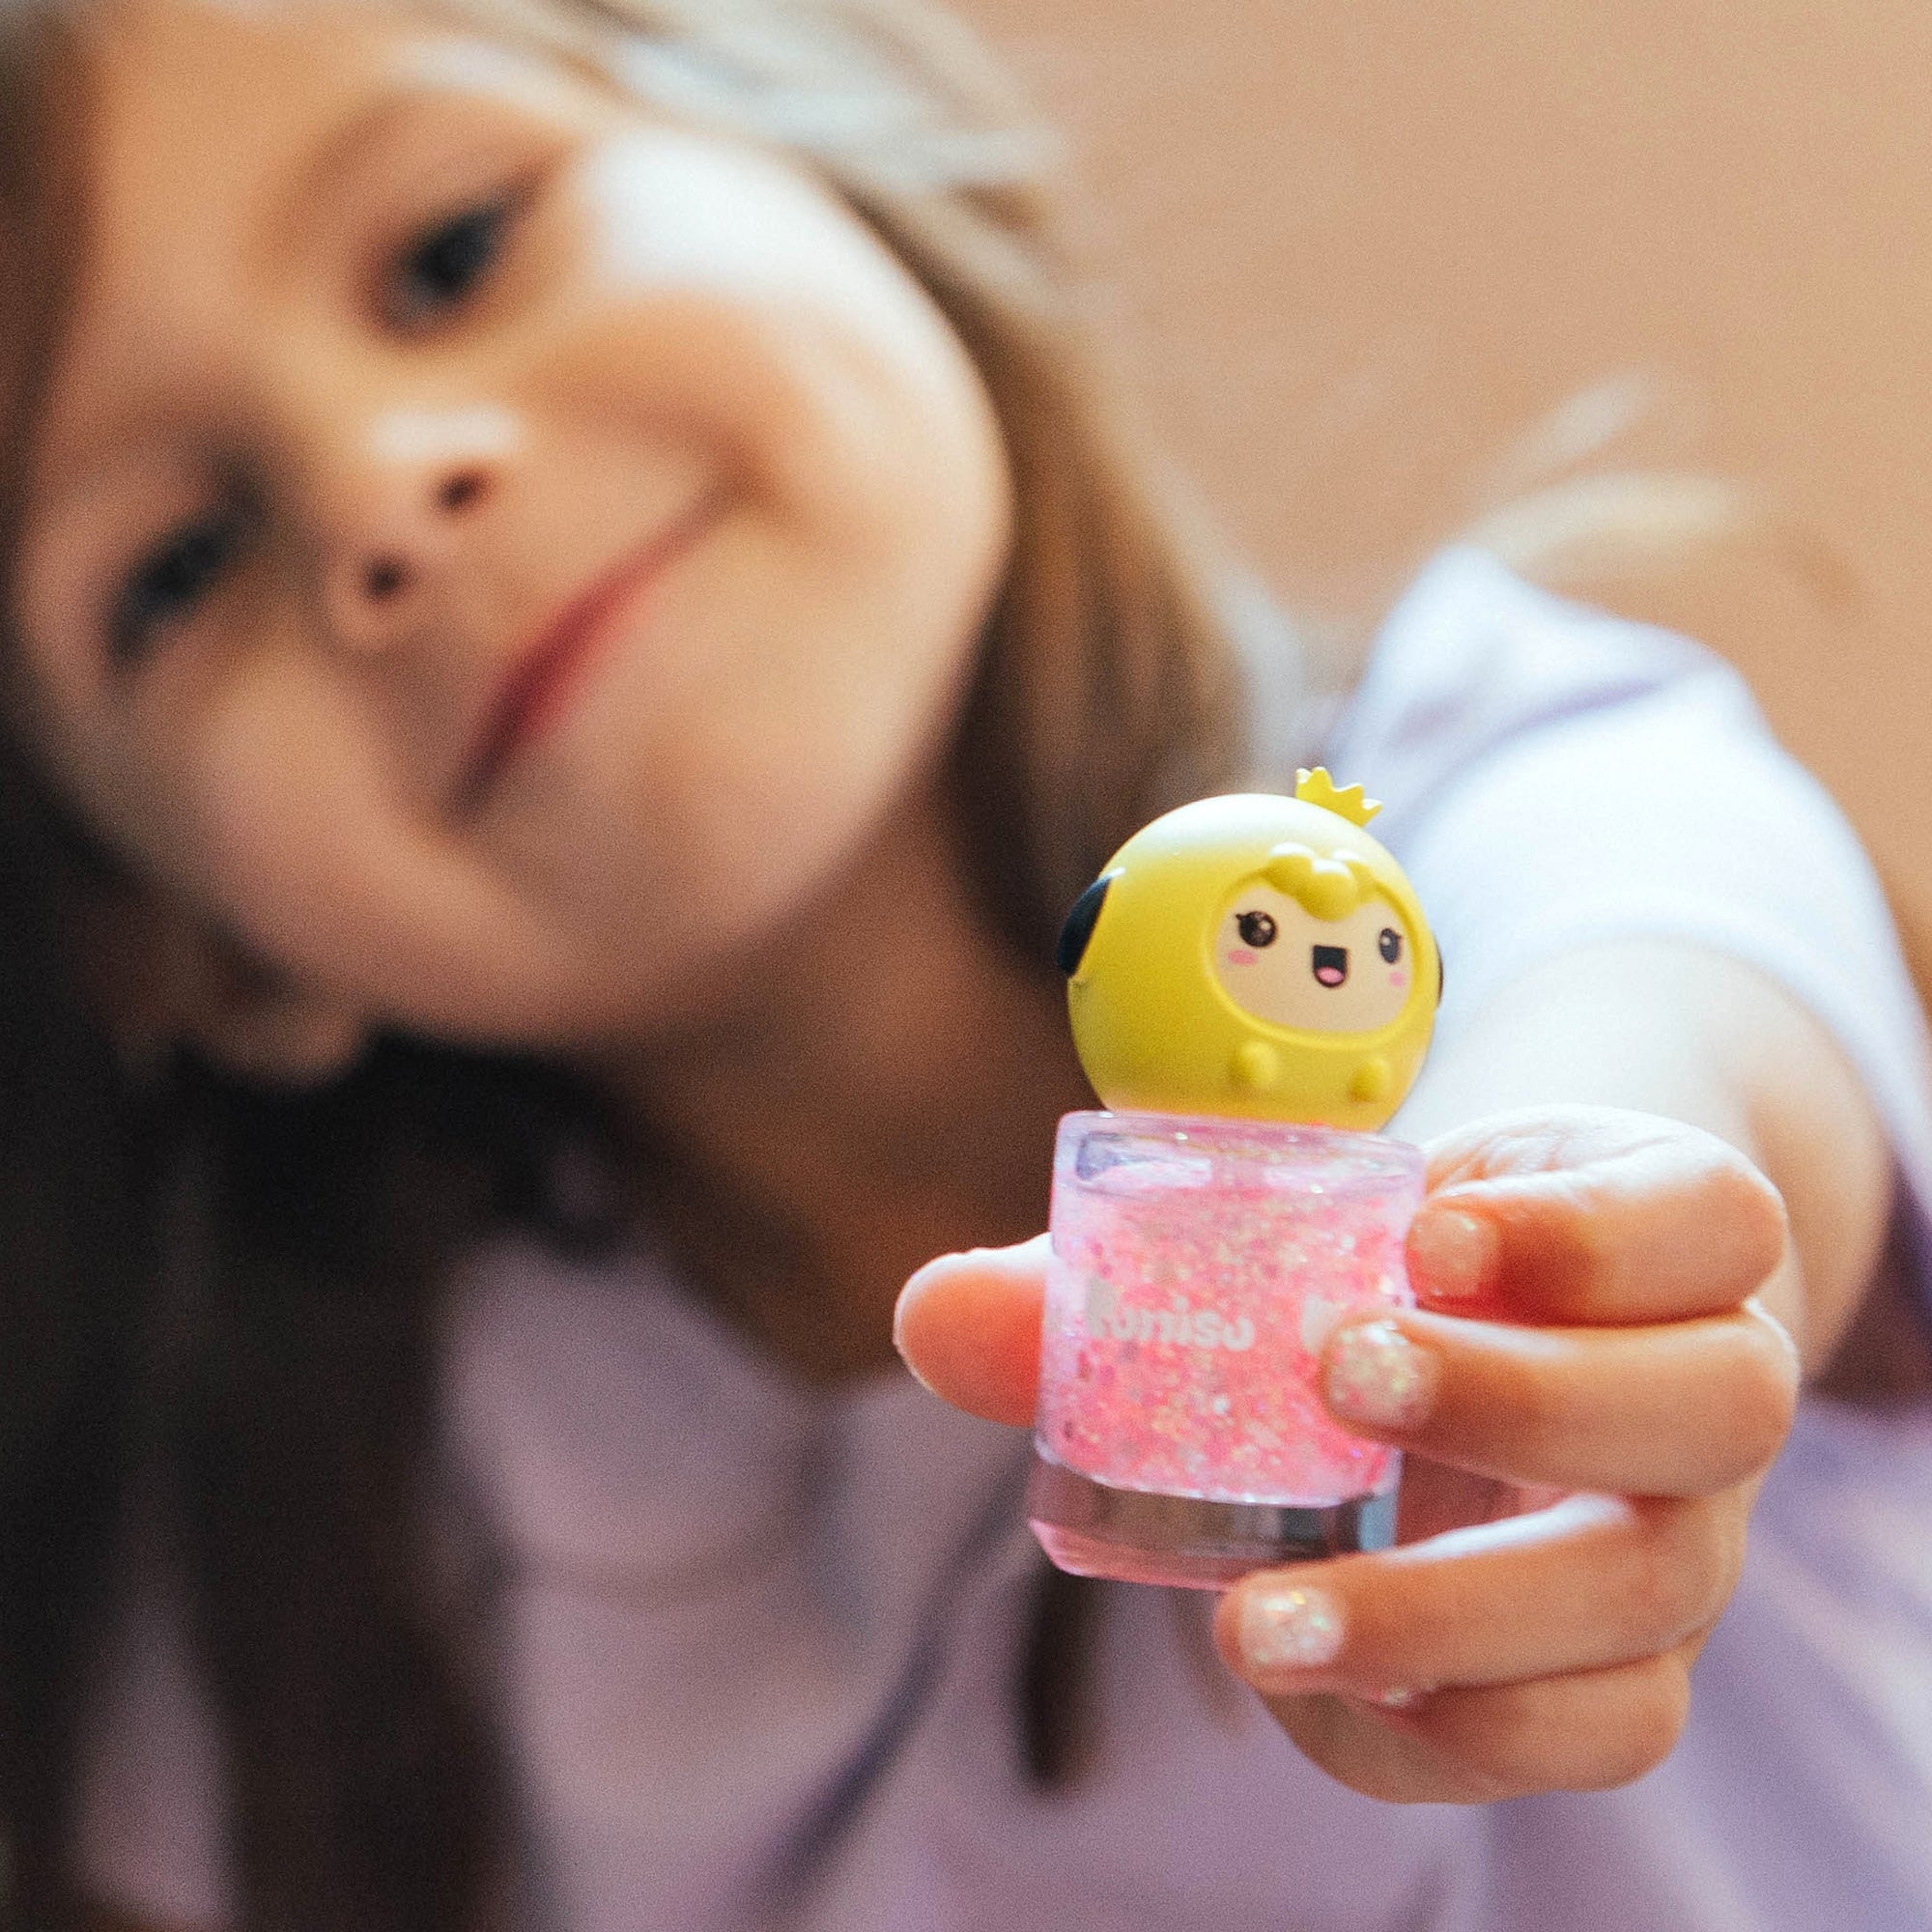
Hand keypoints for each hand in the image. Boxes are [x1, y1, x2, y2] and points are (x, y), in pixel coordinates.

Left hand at [894, 1105, 1796, 1802]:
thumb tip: (931, 1316)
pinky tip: (1303, 1687)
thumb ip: (1116, 1275)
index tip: (1424, 1229)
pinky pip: (1594, 1728)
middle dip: (1520, 1400)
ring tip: (1257, 1618)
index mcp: (1651, 1231)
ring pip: (1652, 1596)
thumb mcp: (1298, 1229)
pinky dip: (1447, 1725)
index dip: (1591, 1228)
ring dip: (1455, 1612)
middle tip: (1336, 1377)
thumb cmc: (1388, 1266)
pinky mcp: (1620, 1661)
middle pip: (1714, 1405)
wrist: (1499, 1342)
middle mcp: (1700, 1385)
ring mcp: (1677, 1534)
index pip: (1708, 1216)